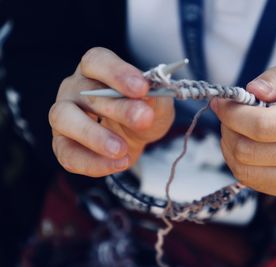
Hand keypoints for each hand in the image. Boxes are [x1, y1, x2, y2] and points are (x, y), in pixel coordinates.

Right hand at [49, 47, 173, 176]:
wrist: (136, 139)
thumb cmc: (143, 112)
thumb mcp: (157, 105)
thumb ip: (156, 99)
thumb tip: (149, 95)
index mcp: (97, 70)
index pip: (97, 61)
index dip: (117, 73)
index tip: (142, 88)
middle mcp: (75, 89)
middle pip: (86, 92)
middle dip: (117, 108)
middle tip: (143, 118)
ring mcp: (64, 116)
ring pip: (63, 119)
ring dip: (94, 136)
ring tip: (122, 149)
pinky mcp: (63, 144)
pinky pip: (68, 154)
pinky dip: (94, 162)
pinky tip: (119, 163)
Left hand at [211, 61, 275, 199]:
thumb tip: (250, 91)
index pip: (262, 126)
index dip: (231, 115)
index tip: (220, 103)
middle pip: (248, 151)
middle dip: (228, 130)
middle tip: (229, 116)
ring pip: (245, 171)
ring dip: (229, 148)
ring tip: (236, 131)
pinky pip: (254, 182)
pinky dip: (240, 164)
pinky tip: (247, 147)